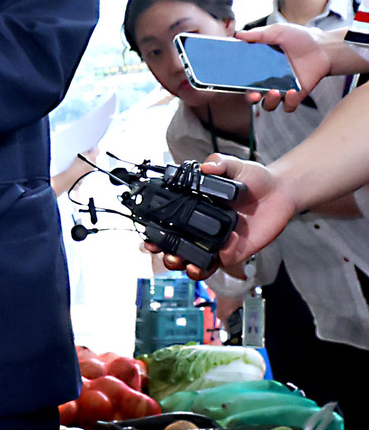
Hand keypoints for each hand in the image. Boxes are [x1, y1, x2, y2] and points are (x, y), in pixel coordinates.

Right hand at [156, 154, 293, 274]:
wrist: (281, 192)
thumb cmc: (254, 179)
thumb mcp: (235, 165)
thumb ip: (220, 163)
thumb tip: (206, 166)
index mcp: (194, 210)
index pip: (169, 226)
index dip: (156, 234)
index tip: (149, 238)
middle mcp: (202, 230)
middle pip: (177, 250)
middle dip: (168, 256)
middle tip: (168, 254)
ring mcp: (217, 243)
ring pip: (195, 263)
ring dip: (187, 266)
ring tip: (187, 263)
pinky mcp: (234, 252)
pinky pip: (223, 260)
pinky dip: (223, 255)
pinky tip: (230, 242)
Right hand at [237, 24, 326, 110]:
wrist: (324, 47)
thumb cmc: (300, 38)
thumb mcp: (278, 31)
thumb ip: (258, 34)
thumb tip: (238, 35)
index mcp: (261, 67)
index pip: (244, 78)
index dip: (237, 83)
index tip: (234, 83)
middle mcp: (269, 80)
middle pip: (253, 95)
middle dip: (250, 98)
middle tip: (254, 95)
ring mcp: (282, 89)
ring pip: (268, 104)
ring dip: (269, 101)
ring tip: (275, 92)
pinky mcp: (295, 96)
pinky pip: (287, 106)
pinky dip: (288, 103)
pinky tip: (292, 92)